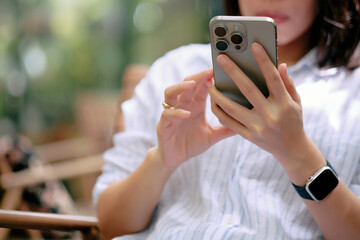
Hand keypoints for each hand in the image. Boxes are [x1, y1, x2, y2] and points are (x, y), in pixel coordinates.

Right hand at [155, 69, 234, 171]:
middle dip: (197, 76)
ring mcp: (171, 113)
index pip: (201, 86)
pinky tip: (187, 113)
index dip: (208, 77)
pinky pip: (167, 114)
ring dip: (181, 87)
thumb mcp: (212, 136)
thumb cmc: (191, 144)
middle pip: (186, 84)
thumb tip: (246, 126)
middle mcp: (182, 105)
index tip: (220, 70)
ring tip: (192, 85)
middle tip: (209, 71)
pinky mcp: (163, 125)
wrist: (174, 159)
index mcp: (195, 105)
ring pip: (170, 93)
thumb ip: (225, 130)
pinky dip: (177, 112)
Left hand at [209, 43, 305, 165]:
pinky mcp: (248, 136)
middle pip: (248, 89)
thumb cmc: (294, 120)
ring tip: (209, 83)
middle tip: (220, 58)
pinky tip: (213, 100)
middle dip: (233, 72)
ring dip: (218, 94)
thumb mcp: (296, 101)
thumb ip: (288, 83)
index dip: (263, 61)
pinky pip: (229, 122)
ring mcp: (258, 127)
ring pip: (232, 108)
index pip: (273, 78)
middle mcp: (270, 115)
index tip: (253, 45)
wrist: (291, 149)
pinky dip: (219, 111)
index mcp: (285, 104)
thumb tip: (281, 64)